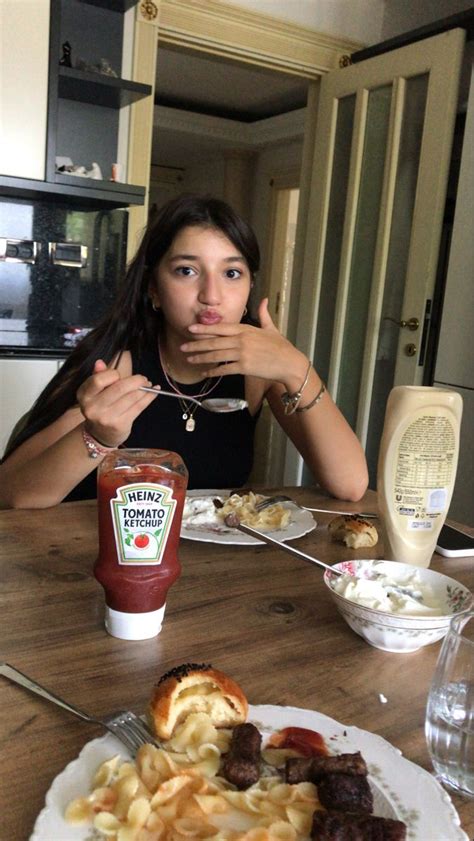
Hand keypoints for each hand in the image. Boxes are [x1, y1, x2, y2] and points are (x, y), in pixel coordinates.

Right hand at [76, 359, 157, 445]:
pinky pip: (139, 407)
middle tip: (143, 378)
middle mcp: (93, 408)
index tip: (119, 376)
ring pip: (132, 397)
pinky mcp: (120, 425)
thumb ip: (97, 376)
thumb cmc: (100, 407)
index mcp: (84, 395)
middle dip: (136, 380)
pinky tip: (154, 391)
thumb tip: (100, 362)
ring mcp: (107, 418)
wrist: (100, 434)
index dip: (113, 375)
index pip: (99, 379)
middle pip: (120, 388)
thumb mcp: (94, 392)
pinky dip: (149, 397)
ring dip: (144, 388)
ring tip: (148, 384)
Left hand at [181, 298, 306, 384]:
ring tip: (189, 359)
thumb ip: (263, 314)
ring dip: (200, 358)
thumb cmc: (281, 346)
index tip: (191, 330)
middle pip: (214, 341)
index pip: (220, 328)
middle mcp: (241, 340)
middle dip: (196, 344)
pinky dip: (213, 371)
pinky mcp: (244, 367)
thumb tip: (264, 300)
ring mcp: (242, 354)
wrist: (289, 363)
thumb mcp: (271, 328)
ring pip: (216, 355)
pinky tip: (205, 373)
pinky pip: (224, 368)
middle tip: (182, 347)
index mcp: (245, 329)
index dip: (204, 329)